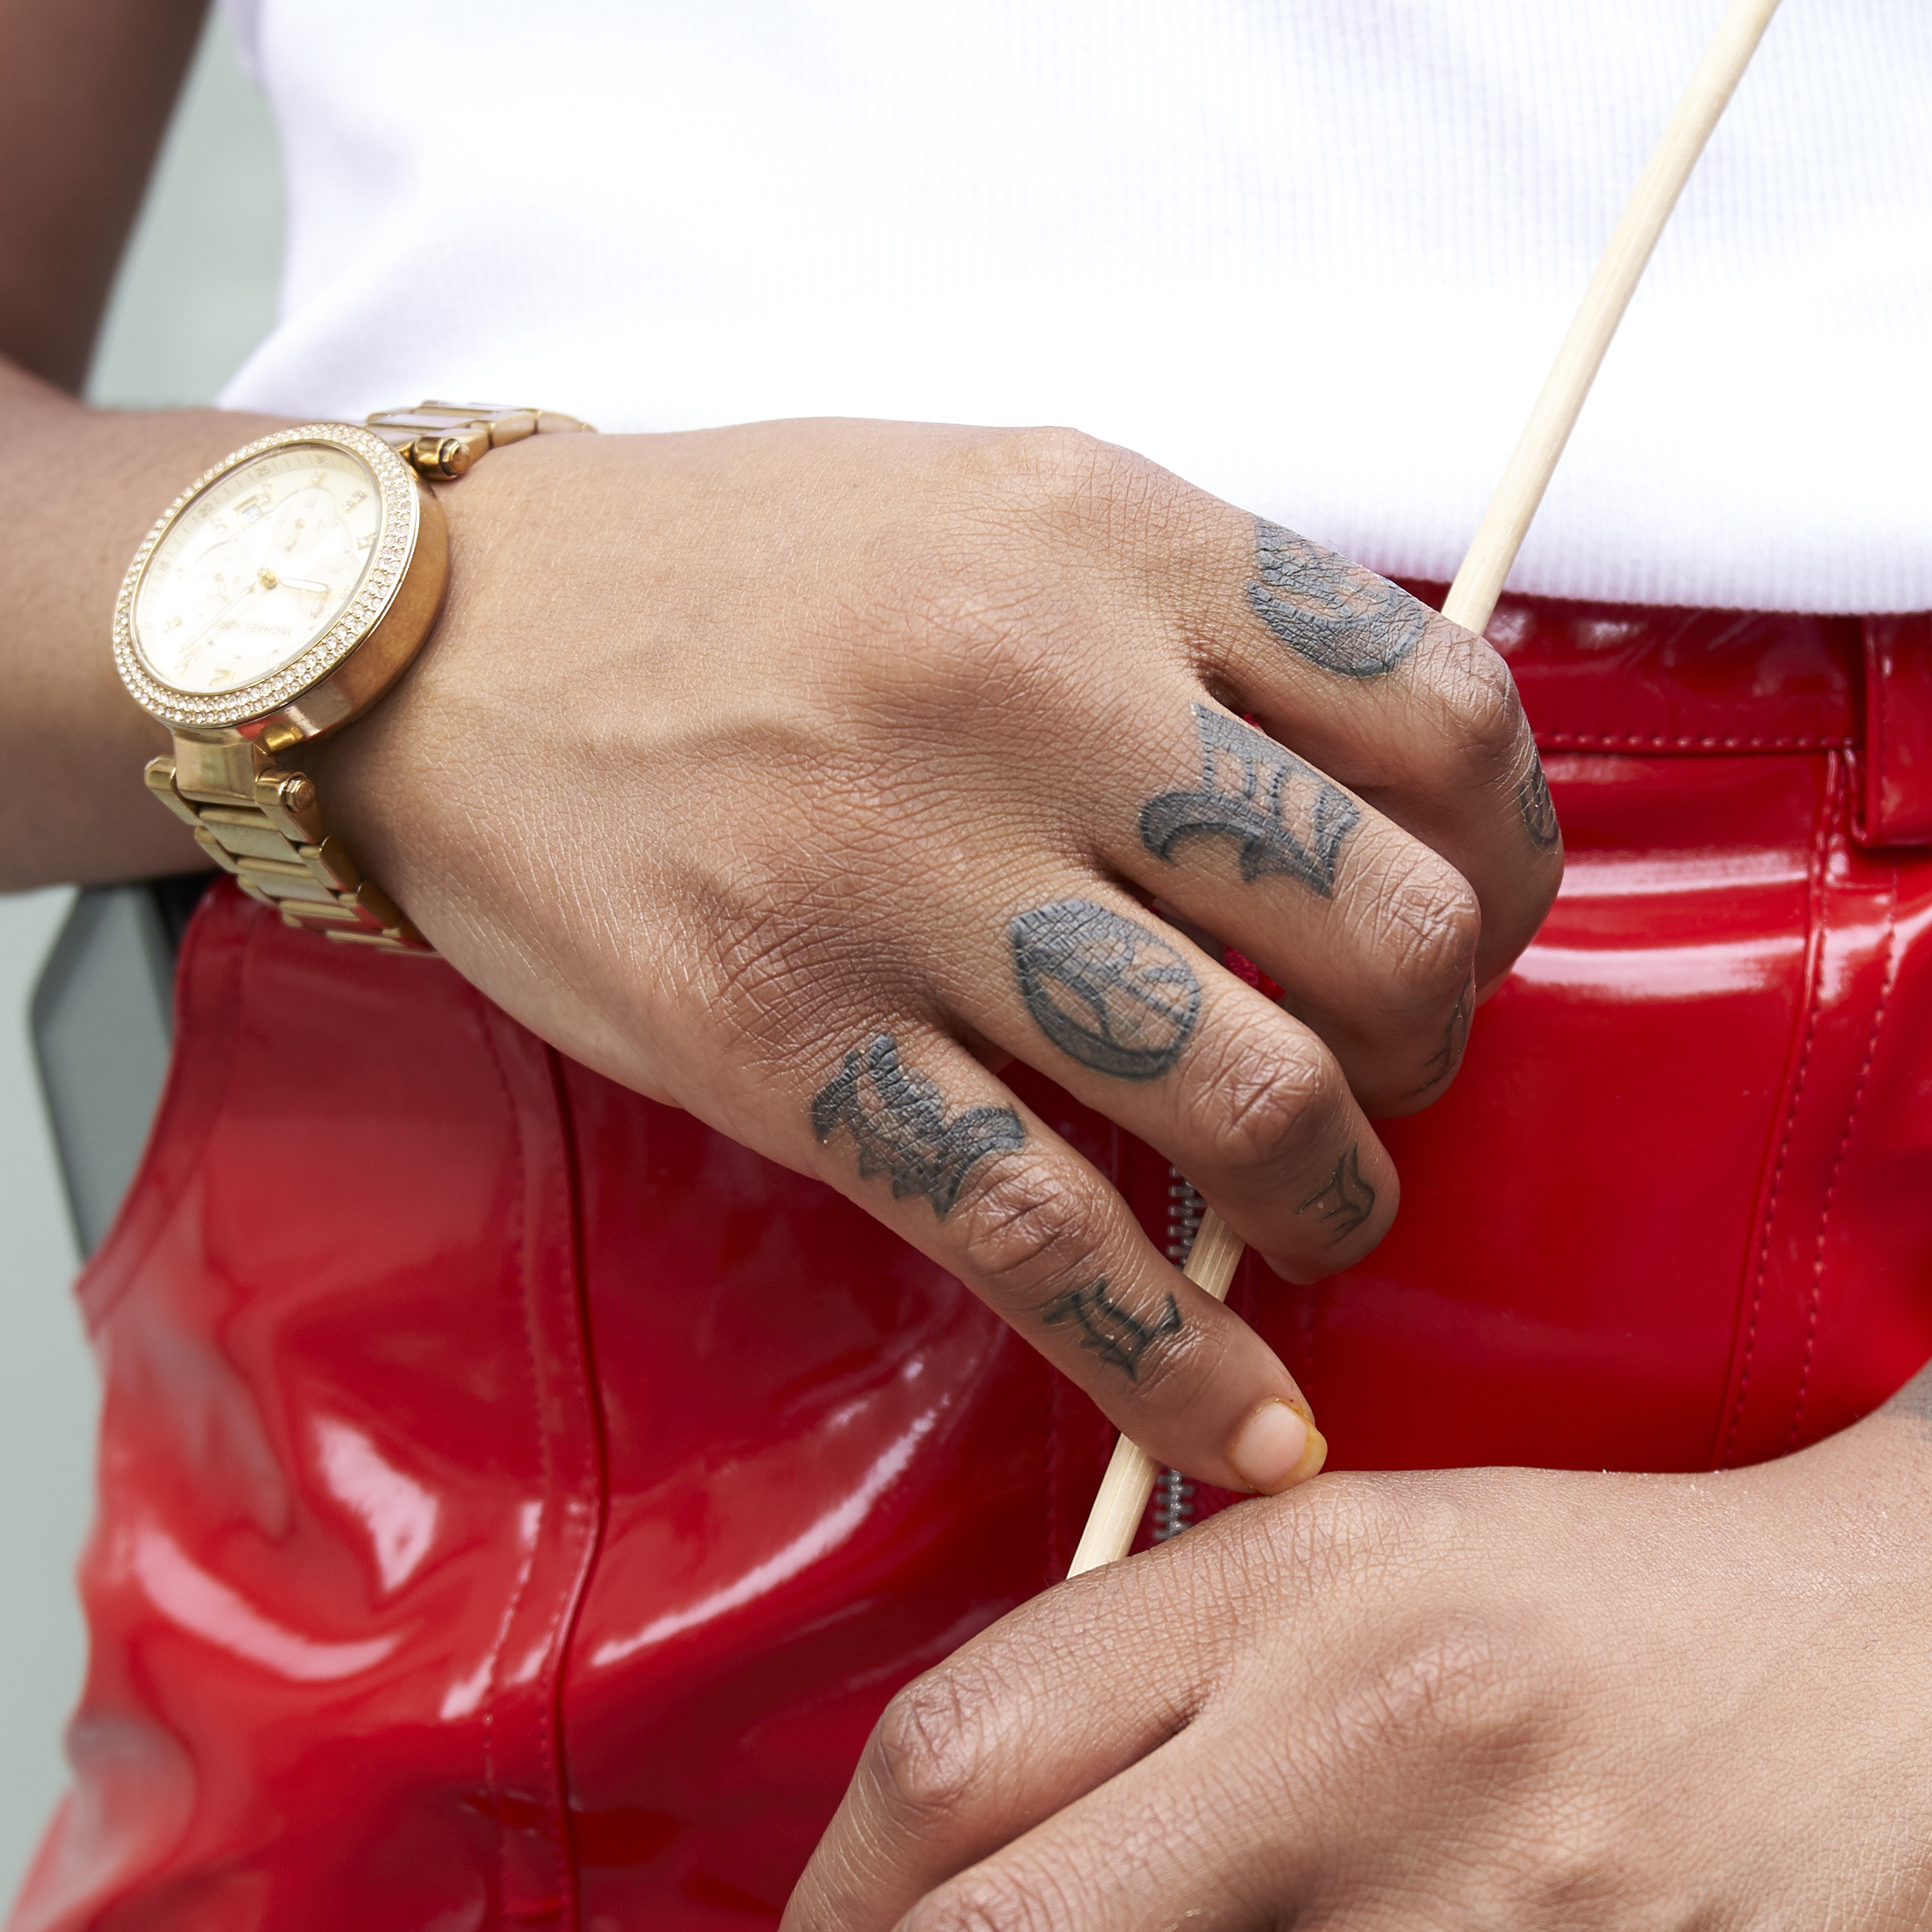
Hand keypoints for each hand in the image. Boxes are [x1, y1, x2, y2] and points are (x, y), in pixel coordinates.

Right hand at [315, 419, 1559, 1495]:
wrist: (425, 634)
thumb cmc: (732, 575)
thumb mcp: (993, 500)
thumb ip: (1190, 618)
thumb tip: (1395, 790)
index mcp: (1113, 539)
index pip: (1442, 715)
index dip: (1505, 856)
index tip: (1477, 920)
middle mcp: (1036, 691)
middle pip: (1386, 922)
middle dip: (1437, 1038)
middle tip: (1391, 1074)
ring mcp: (907, 876)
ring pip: (1250, 1094)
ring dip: (1331, 1196)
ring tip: (1317, 1213)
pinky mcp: (790, 1045)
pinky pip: (1045, 1241)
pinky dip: (1176, 1365)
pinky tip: (1245, 1431)